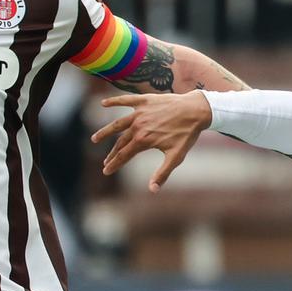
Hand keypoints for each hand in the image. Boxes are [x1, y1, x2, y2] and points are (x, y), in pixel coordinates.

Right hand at [91, 90, 212, 190]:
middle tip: (105, 162)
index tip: (106, 171)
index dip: (114, 164)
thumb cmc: (187, 135)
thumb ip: (162, 173)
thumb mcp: (175, 157)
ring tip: (95, 139)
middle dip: (111, 154)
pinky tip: (103, 104)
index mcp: (143, 140)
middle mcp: (138, 126)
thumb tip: (152, 190)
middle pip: (119, 142)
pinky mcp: (144, 101)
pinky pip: (125, 100)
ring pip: (117, 123)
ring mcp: (139, 113)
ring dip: (105, 132)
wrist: (196, 110)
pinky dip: (113, 102)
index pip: (124, 155)